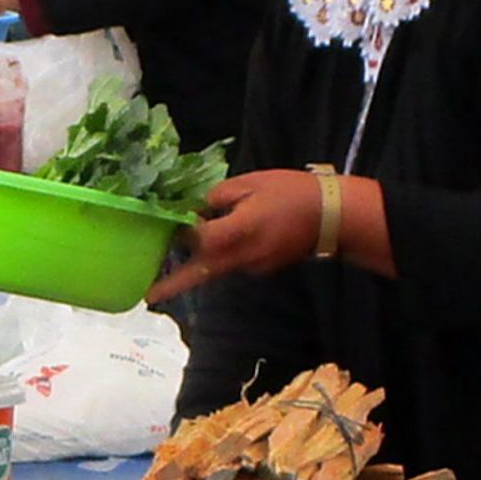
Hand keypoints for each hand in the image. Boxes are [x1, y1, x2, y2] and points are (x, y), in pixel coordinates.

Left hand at [145, 170, 325, 305]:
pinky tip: (235, 235)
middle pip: (200, 272)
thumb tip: (198, 210)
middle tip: (149, 296)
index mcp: (238, 231)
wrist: (331, 217)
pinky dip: (227, 253)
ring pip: (217, 266)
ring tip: (190, 248)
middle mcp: (242, 256)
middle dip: (174, 285)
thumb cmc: (291, 192)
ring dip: (201, 261)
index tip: (171, 221)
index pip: (197, 238)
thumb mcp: (250, 183)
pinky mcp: (262, 269)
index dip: (182, 230)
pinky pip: (235, 262)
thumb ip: (219, 198)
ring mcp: (252, 266)